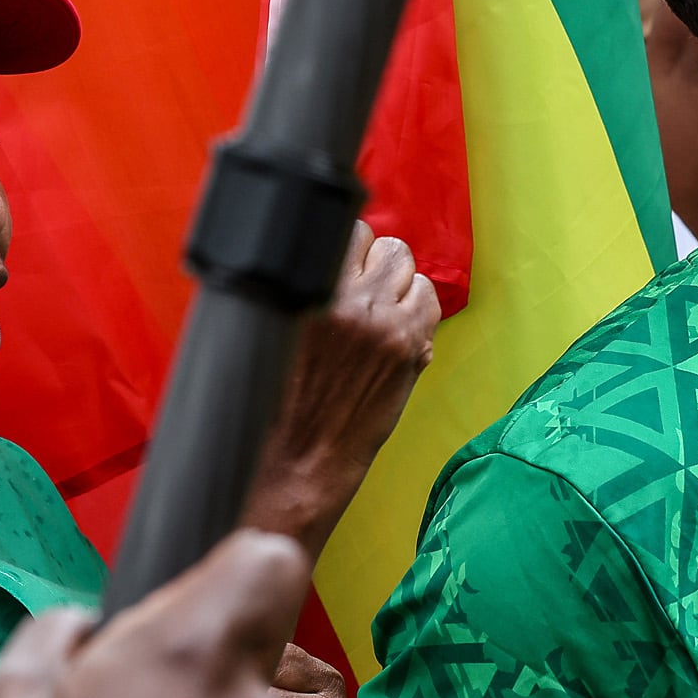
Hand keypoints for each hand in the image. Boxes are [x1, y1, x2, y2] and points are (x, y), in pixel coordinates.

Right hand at [244, 222, 439, 558]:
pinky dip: (417, 307)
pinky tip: (398, 329)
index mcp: (303, 294)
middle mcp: (347, 303)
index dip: (343, 247)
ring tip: (379, 308)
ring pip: (407, 264)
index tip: (340, 260)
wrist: (295, 467)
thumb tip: (322, 260)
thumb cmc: (271, 408)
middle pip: (380, 241)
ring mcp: (383, 325)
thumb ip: (299, 293)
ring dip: (395, 280)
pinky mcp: (408, 349)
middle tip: (359, 288)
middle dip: (371, 261)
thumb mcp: (269, 333)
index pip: (340, 230)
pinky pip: (428, 298)